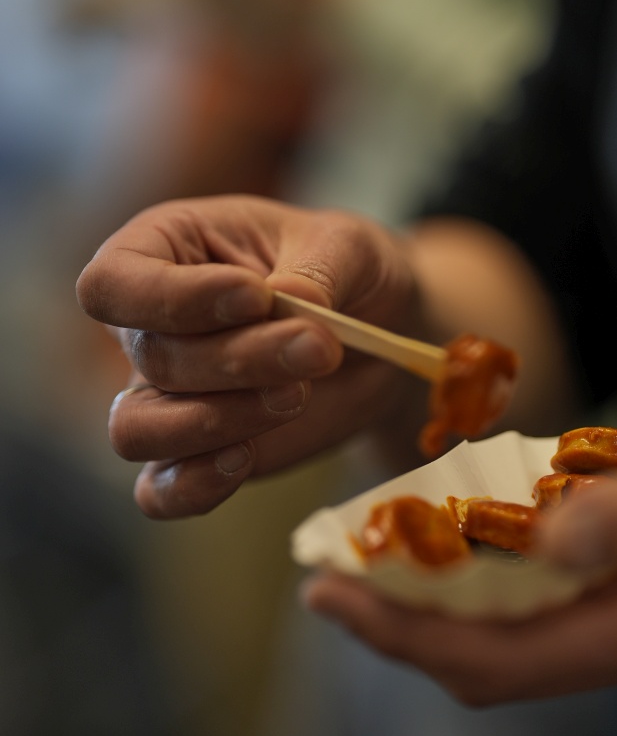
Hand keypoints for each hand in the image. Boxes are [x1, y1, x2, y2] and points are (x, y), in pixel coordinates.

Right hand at [76, 195, 418, 516]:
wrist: (383, 333)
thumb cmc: (350, 270)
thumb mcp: (349, 246)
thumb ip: (317, 270)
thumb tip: (286, 301)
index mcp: (161, 249)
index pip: (113, 283)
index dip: (172, 298)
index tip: (256, 296)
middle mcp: (147, 325)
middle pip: (151, 357)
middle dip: (237, 360)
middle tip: (319, 348)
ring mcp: (165, 394)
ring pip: (137, 429)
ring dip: (215, 421)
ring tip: (297, 397)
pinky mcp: (197, 451)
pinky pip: (159, 489)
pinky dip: (194, 486)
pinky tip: (248, 459)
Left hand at [303, 407, 616, 702]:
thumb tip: (547, 541)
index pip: (492, 658)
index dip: (402, 635)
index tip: (330, 594)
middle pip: (489, 658)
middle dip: (401, 626)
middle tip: (333, 576)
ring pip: (514, 636)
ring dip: (438, 606)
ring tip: (382, 558)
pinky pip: (547, 605)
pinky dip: (490, 580)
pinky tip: (473, 536)